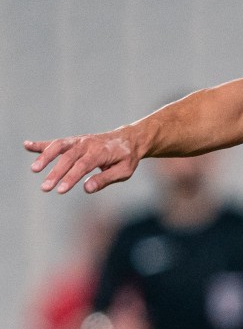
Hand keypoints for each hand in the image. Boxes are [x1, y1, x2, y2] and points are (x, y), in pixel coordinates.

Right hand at [25, 129, 140, 194]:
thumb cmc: (126, 158)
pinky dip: (42, 144)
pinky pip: (56, 142)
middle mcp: (88, 144)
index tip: (60, 190)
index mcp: (102, 152)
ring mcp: (79, 141)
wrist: (129, 139)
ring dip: (45, 156)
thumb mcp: (124, 171)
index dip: (71, 177)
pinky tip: (27, 145)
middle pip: (69, 158)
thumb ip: (106, 179)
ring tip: (34, 169)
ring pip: (60, 147)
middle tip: (45, 188)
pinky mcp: (73, 141)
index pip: (83, 165)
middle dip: (56, 173)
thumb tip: (86, 189)